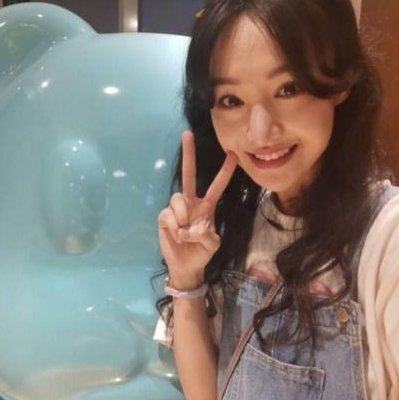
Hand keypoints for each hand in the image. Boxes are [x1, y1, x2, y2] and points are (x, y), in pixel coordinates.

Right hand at [158, 130, 237, 286]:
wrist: (186, 265)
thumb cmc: (201, 252)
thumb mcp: (213, 245)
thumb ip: (207, 235)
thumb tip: (190, 227)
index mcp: (207, 206)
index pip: (217, 186)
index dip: (225, 171)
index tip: (234, 154)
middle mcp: (191, 202)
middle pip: (189, 175)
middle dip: (189, 154)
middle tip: (187, 133)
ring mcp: (176, 208)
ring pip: (178, 199)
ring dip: (182, 217)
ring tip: (184, 232)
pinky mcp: (164, 216)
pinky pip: (168, 213)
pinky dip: (173, 225)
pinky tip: (175, 234)